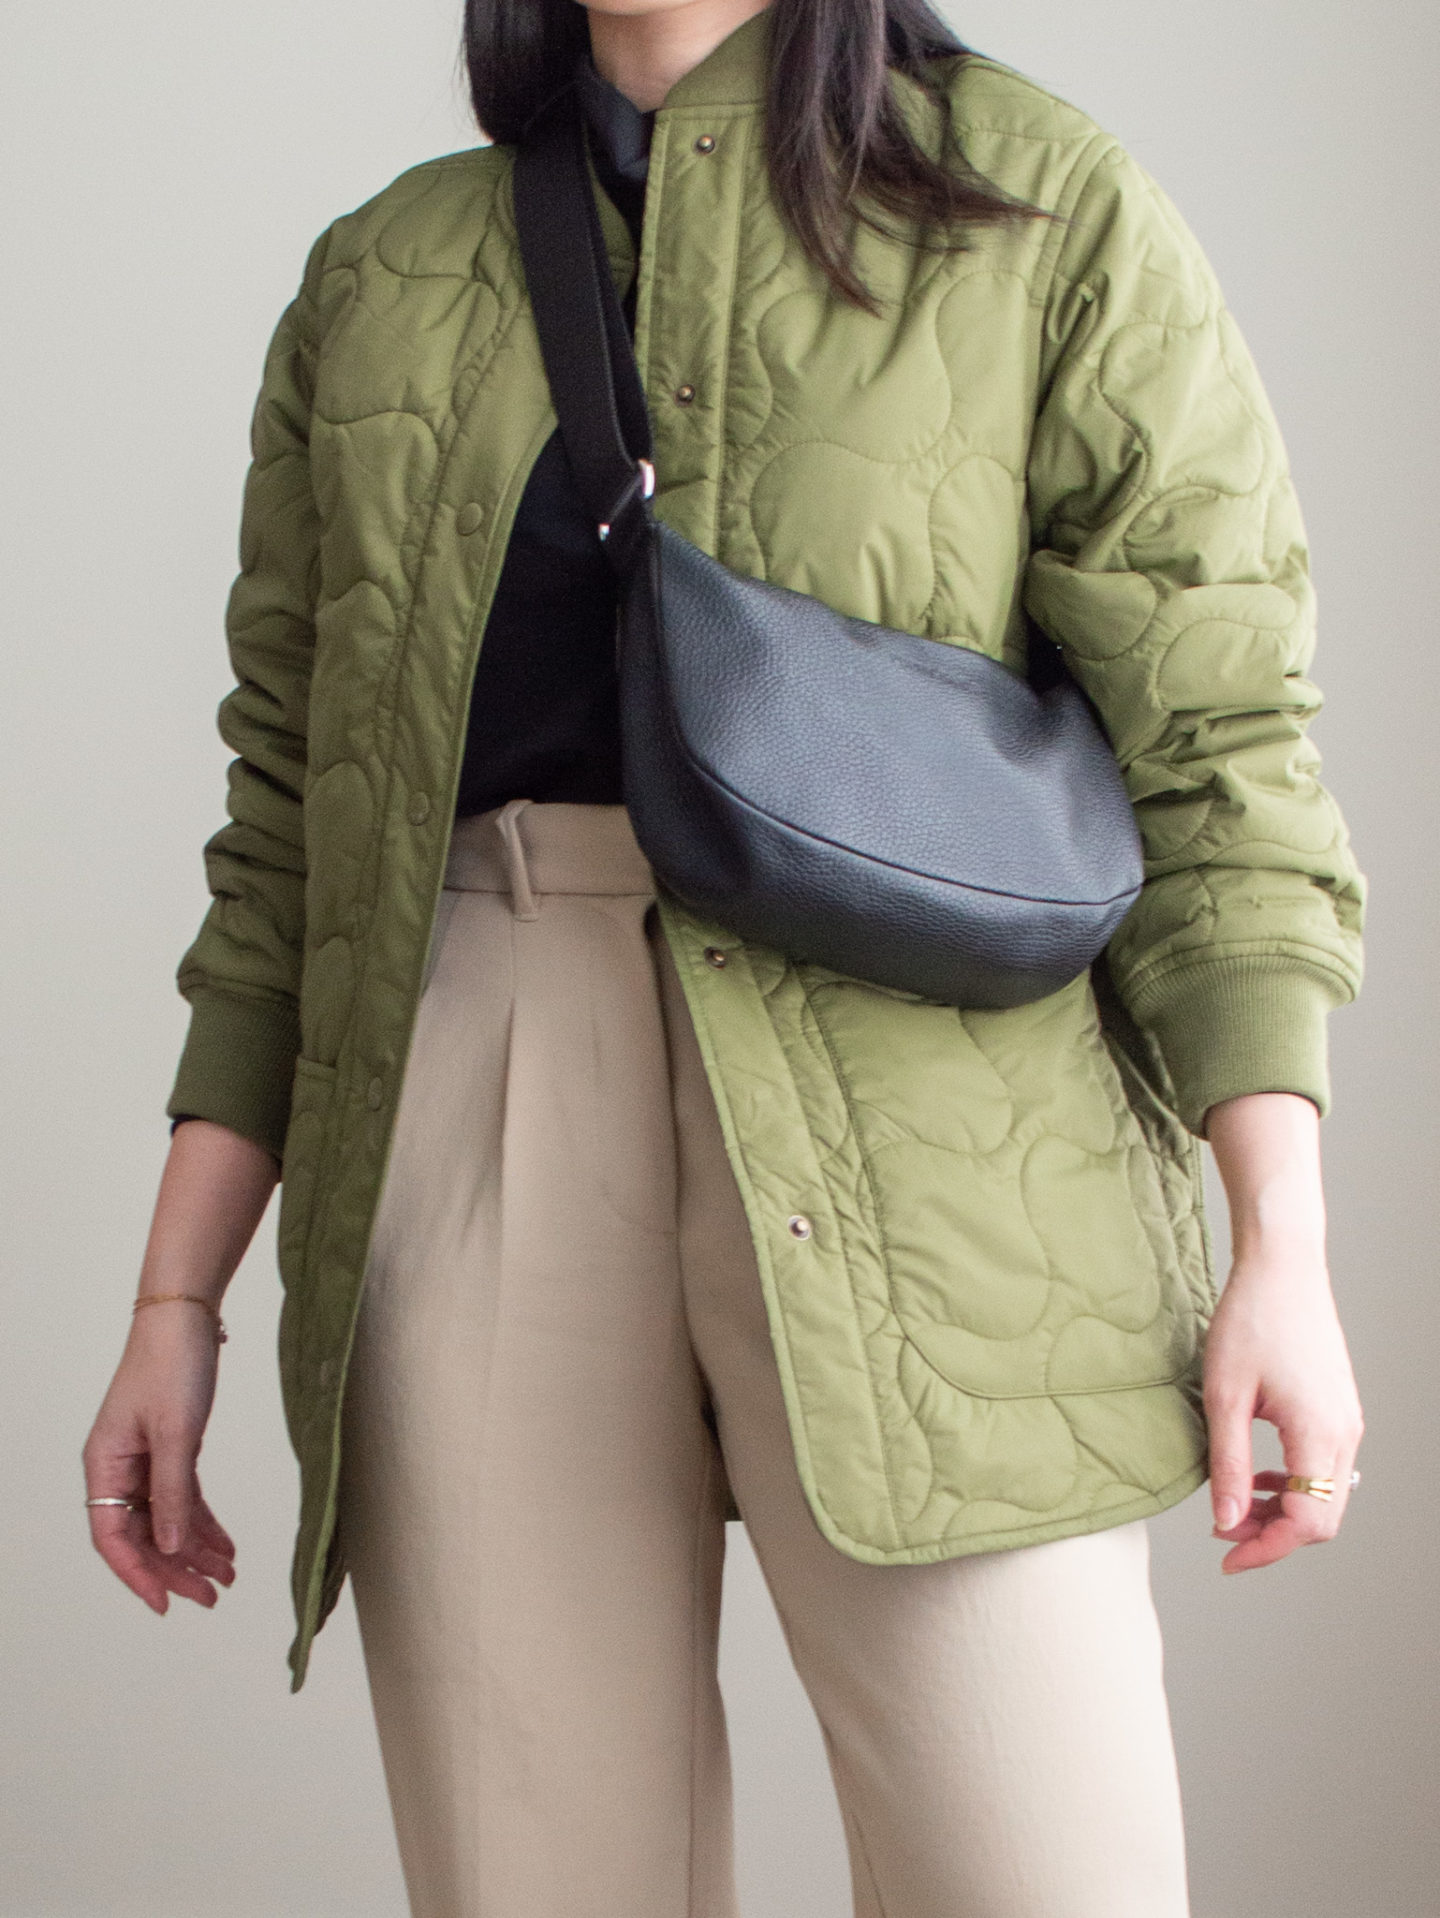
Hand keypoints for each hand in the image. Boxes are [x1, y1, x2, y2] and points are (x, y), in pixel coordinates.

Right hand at [83, 1305, 236, 1609]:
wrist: (186, 1318)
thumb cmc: (173, 1365)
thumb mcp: (176, 1433)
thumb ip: (173, 1493)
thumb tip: (173, 1548)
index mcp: (105, 1466)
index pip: (114, 1537)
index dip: (139, 1574)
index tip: (166, 1603)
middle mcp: (119, 1468)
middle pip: (143, 1534)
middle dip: (176, 1568)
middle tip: (212, 1596)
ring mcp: (144, 1459)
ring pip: (167, 1519)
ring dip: (195, 1549)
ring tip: (227, 1576)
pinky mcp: (170, 1447)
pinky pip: (183, 1497)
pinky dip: (203, 1521)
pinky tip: (224, 1544)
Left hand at [1202, 1253, 1362, 1569]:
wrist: (1282, 1267)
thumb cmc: (1251, 1320)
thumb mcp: (1225, 1396)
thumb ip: (1229, 1464)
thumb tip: (1228, 1522)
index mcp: (1320, 1435)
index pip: (1307, 1523)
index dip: (1265, 1549)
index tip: (1225, 1555)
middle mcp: (1345, 1433)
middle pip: (1323, 1518)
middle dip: (1273, 1535)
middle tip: (1223, 1531)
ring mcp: (1347, 1421)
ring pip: (1326, 1495)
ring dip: (1282, 1510)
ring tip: (1234, 1506)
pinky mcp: (1338, 1409)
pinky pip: (1324, 1468)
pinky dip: (1293, 1484)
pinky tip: (1258, 1475)